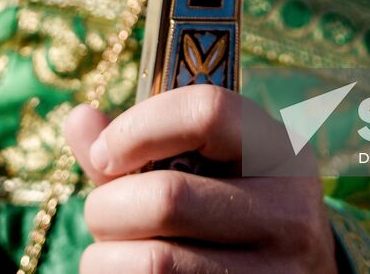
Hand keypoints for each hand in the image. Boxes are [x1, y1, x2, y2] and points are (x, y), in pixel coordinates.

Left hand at [64, 85, 337, 273]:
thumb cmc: (229, 213)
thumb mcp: (203, 169)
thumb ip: (141, 145)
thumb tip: (80, 119)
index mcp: (279, 151)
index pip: (206, 112)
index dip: (139, 128)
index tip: (104, 155)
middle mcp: (290, 211)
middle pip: (167, 198)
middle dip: (108, 208)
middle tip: (103, 216)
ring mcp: (278, 271)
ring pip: (156, 263)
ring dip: (107, 259)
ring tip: (112, 253)